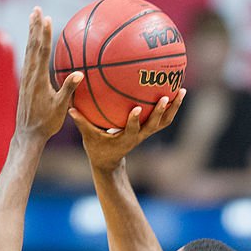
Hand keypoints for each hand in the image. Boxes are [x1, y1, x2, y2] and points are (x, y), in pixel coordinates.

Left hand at [16, 7, 82, 142]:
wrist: (28, 134)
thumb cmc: (46, 123)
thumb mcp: (60, 107)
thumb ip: (68, 89)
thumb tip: (79, 74)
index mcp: (38, 79)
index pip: (42, 51)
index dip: (45, 34)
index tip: (47, 19)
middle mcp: (29, 75)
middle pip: (32, 45)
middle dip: (35, 26)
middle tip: (36, 9)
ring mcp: (25, 78)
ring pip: (28, 50)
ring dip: (31, 33)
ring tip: (32, 19)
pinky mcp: (25, 82)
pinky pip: (27, 59)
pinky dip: (30, 47)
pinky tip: (32, 43)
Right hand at [69, 92, 184, 172]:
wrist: (110, 162)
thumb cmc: (98, 149)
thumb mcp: (88, 137)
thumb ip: (82, 122)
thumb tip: (69, 106)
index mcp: (126, 139)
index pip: (132, 130)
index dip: (135, 121)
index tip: (137, 109)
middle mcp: (139, 136)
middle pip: (155, 125)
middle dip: (162, 112)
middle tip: (167, 96)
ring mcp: (145, 133)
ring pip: (163, 121)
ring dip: (173, 107)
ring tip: (181, 90)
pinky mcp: (148, 129)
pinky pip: (162, 117)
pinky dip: (169, 105)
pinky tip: (174, 88)